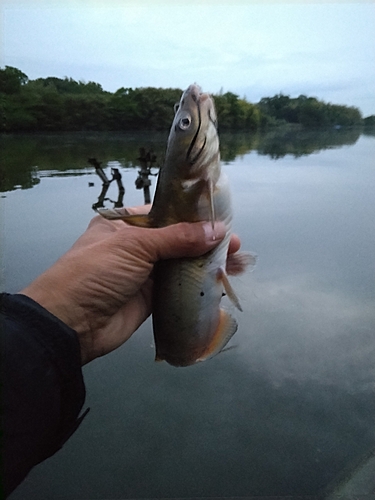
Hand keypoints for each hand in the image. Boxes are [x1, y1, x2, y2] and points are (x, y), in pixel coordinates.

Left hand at [21, 207, 240, 364]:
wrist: (71, 324)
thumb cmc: (96, 272)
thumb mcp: (135, 247)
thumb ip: (178, 238)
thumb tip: (217, 231)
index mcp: (125, 225)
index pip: (166, 213)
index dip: (194, 216)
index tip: (221, 218)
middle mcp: (136, 246)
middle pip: (178, 240)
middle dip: (206, 241)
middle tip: (234, 244)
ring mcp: (144, 273)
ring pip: (182, 264)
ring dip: (207, 263)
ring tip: (237, 262)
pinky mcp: (151, 298)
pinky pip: (179, 287)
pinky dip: (199, 285)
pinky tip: (221, 282)